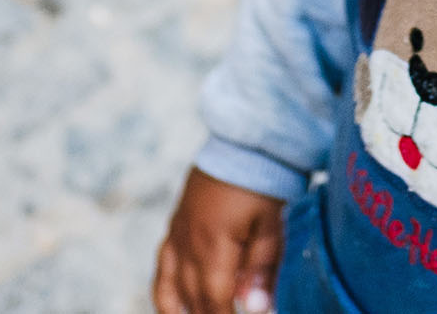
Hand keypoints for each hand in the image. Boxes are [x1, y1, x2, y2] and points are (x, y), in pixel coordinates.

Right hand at [153, 167, 285, 313]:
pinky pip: (163, 265)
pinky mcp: (176, 224)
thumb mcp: (273, 224)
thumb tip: (256, 310)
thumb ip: (263, 269)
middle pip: (194, 297)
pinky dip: (166, 291)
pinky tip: (174, 305)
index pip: (215, 300)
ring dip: (181, 311)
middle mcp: (188, 242)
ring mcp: (178, 233)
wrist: (245, 140)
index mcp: (213, 244)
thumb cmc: (265, 180)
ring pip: (171, 286)